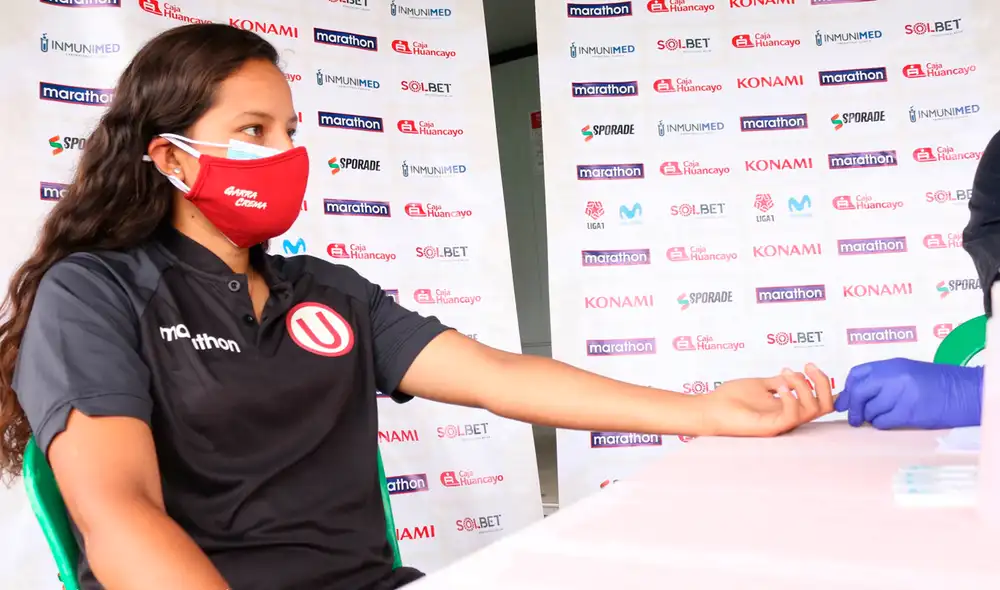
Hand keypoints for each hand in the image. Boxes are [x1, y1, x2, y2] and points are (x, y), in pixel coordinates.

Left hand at [701, 364, 833, 435]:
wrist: (709, 409)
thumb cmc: (730, 399)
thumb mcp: (760, 384)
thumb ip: (778, 381)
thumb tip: (795, 373)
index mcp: (788, 407)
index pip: (820, 402)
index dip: (827, 385)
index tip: (811, 366)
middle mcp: (789, 416)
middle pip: (826, 407)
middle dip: (824, 383)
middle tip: (808, 366)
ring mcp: (782, 423)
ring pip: (813, 410)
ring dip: (805, 387)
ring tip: (785, 374)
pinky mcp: (771, 428)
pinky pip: (793, 416)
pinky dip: (792, 397)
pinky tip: (779, 386)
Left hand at [834, 358, 982, 428]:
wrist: (964, 393)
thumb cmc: (935, 383)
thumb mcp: (906, 372)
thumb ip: (881, 380)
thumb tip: (851, 397)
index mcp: (892, 365)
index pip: (857, 374)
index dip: (847, 389)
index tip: (844, 401)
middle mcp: (894, 377)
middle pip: (859, 392)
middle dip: (852, 407)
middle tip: (853, 419)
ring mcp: (901, 394)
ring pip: (870, 409)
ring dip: (870, 417)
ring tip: (880, 417)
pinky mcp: (908, 413)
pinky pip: (882, 422)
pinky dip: (881, 424)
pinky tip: (888, 422)